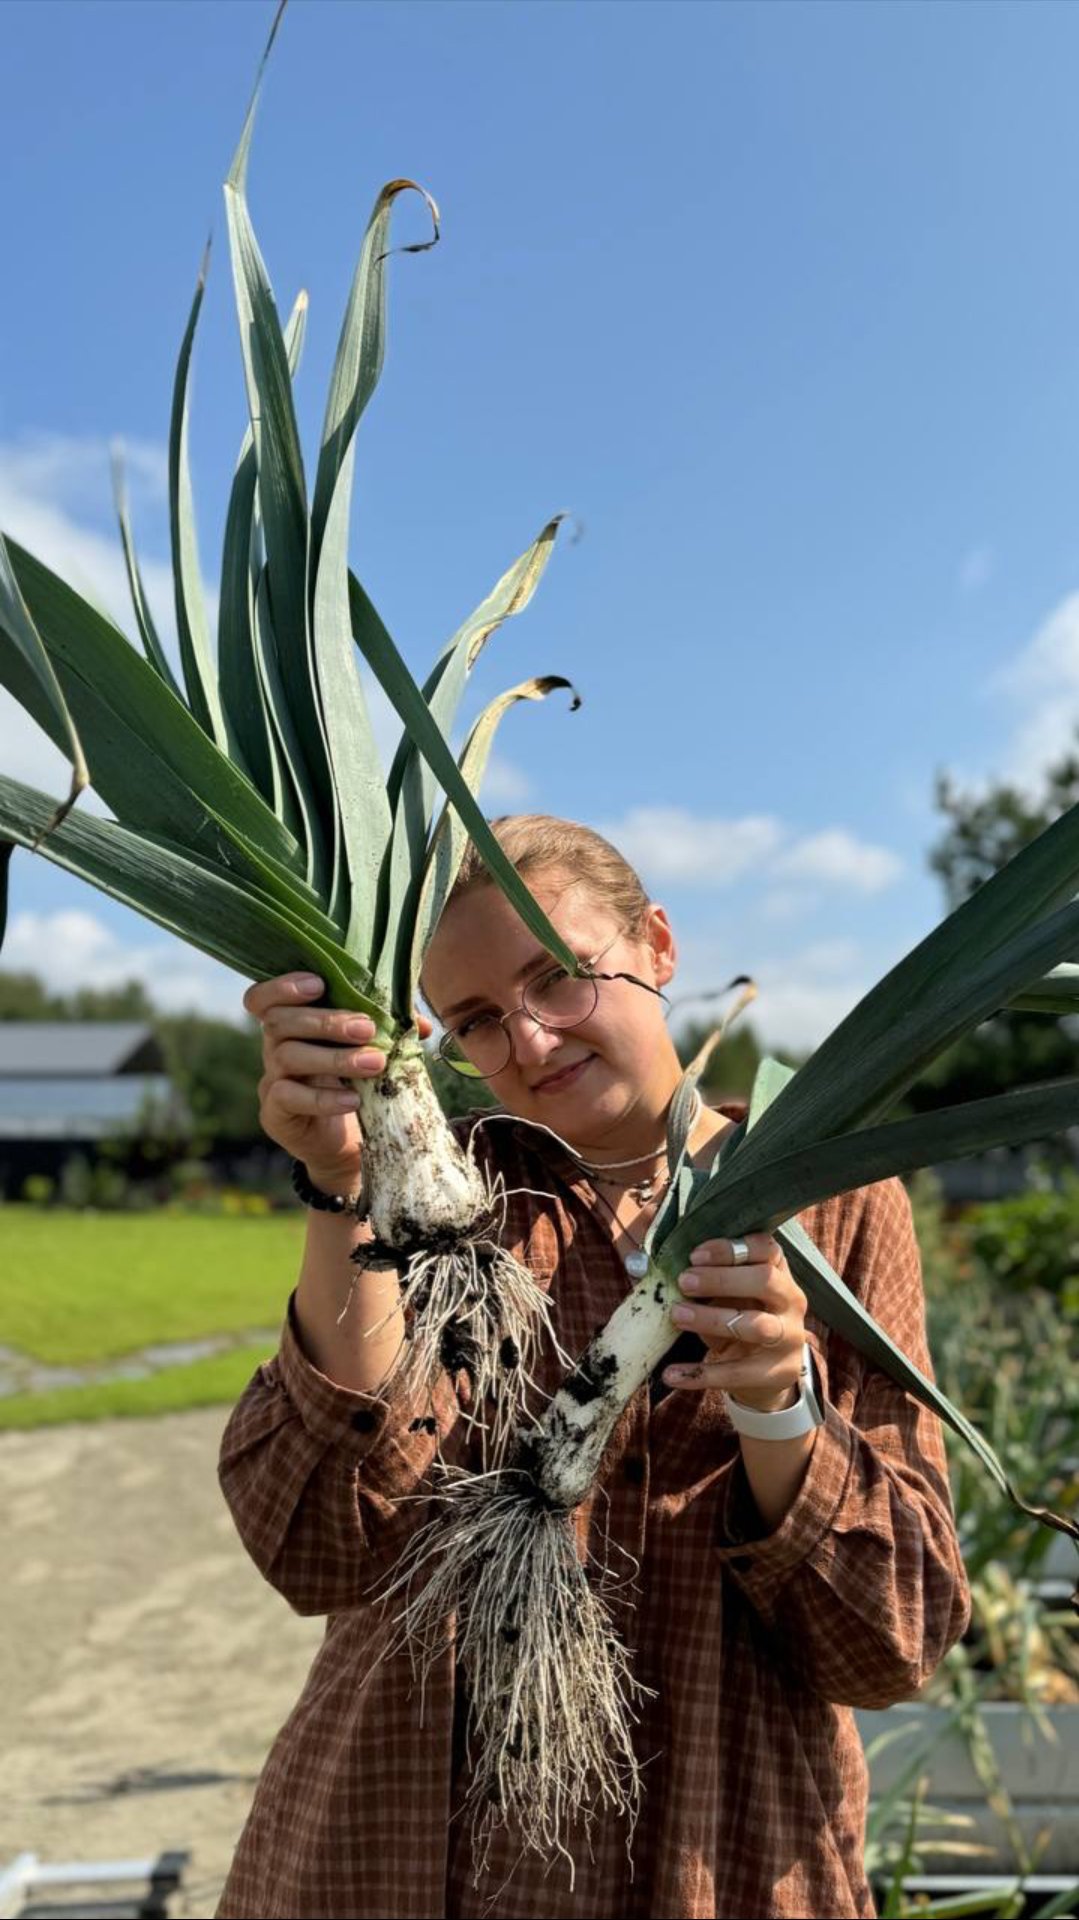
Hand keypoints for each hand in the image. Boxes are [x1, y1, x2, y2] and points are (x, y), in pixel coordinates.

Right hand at [242, 973, 432, 1186]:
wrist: (347, 1143)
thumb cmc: (356, 1084)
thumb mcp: (371, 1051)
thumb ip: (390, 1030)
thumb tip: (421, 1024)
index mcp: (294, 1024)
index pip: (263, 998)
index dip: (281, 987)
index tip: (318, 984)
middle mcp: (274, 1048)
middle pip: (280, 1022)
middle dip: (326, 1021)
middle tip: (367, 1028)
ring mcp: (272, 1080)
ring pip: (287, 1056)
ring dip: (334, 1057)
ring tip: (374, 1064)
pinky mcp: (275, 1113)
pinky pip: (288, 1097)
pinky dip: (323, 1097)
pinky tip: (352, 1099)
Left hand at [662, 1231, 808, 1411]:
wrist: (767, 1371)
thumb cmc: (742, 1317)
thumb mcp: (733, 1295)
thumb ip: (712, 1281)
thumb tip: (665, 1272)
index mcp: (779, 1272)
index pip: (766, 1248)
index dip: (730, 1249)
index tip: (694, 1255)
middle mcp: (790, 1300)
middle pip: (765, 1280)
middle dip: (721, 1279)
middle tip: (684, 1281)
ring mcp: (788, 1337)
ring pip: (755, 1325)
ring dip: (712, 1319)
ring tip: (677, 1315)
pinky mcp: (776, 1372)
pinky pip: (735, 1373)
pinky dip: (699, 1375)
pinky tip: (671, 1374)